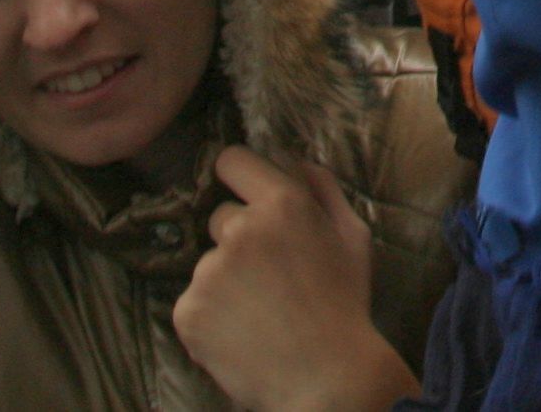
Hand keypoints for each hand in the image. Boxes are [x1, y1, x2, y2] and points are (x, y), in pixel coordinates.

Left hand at [172, 149, 412, 411]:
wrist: (326, 380)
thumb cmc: (345, 306)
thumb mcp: (352, 237)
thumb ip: (323, 190)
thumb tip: (295, 160)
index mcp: (282, 203)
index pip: (232, 161)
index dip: (238, 176)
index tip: (244, 196)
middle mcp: (238, 229)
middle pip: (220, 217)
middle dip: (239, 240)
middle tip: (269, 276)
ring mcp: (208, 271)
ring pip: (209, 264)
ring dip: (226, 282)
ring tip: (258, 314)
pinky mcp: (188, 311)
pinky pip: (193, 302)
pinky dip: (211, 317)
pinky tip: (240, 334)